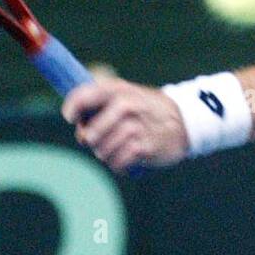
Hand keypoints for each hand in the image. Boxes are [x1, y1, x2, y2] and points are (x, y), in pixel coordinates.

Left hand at [62, 78, 187, 173]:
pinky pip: (117, 163)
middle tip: (96, 140)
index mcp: (118, 89)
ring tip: (117, 147)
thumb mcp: (126, 95)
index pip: (84, 96)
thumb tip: (80, 133)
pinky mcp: (145, 146)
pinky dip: (119, 164)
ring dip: (106, 154)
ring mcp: (137, 126)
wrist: (184, 121)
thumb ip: (99, 107)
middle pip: (90, 134)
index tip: (70, 118)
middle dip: (90, 141)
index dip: (72, 108)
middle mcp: (127, 105)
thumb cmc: (145, 110)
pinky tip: (127, 157)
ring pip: (102, 151)